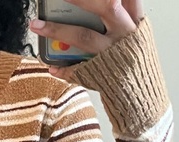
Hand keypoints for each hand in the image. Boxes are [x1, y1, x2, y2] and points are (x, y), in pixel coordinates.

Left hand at [30, 0, 144, 80]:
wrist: (141, 97)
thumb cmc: (134, 65)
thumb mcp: (138, 37)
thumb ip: (125, 17)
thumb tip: (109, 4)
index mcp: (135, 23)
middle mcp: (125, 35)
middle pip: (106, 7)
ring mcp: (112, 54)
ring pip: (84, 36)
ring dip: (57, 30)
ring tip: (37, 25)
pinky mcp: (101, 74)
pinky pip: (77, 69)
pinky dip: (63, 69)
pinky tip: (52, 66)